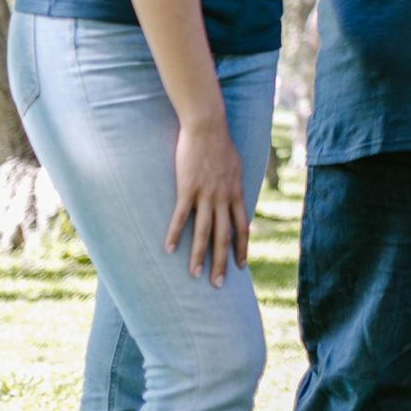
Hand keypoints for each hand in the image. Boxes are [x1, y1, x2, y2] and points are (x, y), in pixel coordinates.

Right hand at [167, 116, 248, 286]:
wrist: (208, 126)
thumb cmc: (221, 145)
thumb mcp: (236, 167)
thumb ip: (235, 185)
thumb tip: (237, 197)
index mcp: (236, 193)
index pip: (242, 227)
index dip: (242, 247)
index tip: (242, 265)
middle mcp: (224, 197)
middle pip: (224, 236)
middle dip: (222, 262)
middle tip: (219, 284)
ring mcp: (206, 194)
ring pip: (203, 231)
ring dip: (199, 256)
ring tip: (194, 275)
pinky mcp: (187, 188)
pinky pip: (180, 216)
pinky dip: (174, 234)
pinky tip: (168, 249)